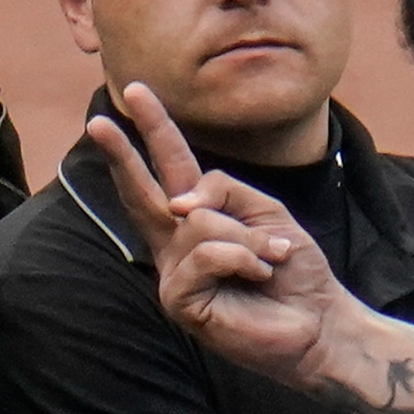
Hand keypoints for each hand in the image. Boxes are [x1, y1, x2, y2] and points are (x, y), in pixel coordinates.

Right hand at [87, 82, 351, 388]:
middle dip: (122, 153)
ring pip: (198, 221)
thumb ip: (222, 190)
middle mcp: (176, 242)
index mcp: (197, 215)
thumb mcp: (264, 209)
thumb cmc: (292, 270)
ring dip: (248, 237)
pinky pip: (207, 254)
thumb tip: (179, 204)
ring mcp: (174, 272)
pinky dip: (243, 258)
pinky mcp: (179, 300)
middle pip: (142, 189)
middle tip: (97, 122)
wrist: (317, 320)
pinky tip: (257, 277)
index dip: (154, 128)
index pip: (171, 165)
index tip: (136, 92)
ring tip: (268, 262)